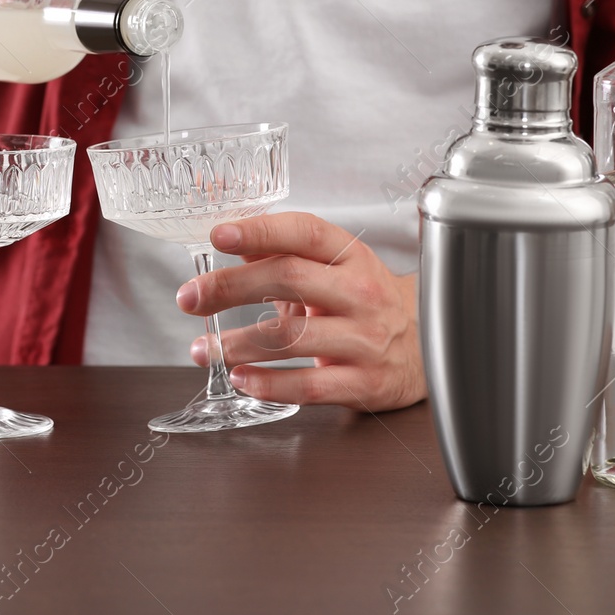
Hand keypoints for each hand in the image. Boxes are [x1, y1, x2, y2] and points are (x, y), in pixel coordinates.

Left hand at [175, 212, 425, 411]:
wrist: (425, 346)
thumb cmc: (362, 301)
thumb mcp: (330, 266)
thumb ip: (278, 249)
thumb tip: (223, 230)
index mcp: (349, 255)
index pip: (304, 232)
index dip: (260, 231)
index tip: (218, 235)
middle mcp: (359, 292)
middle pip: (288, 278)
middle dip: (230, 288)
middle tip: (190, 298)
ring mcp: (364, 339)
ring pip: (292, 337)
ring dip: (238, 344)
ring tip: (204, 349)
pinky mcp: (362, 382)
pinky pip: (309, 385)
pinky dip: (269, 384)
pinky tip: (240, 378)